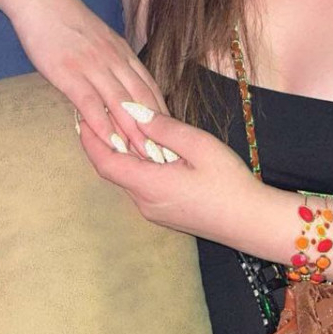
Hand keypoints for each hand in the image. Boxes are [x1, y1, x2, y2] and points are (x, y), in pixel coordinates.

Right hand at [13, 0, 169, 160]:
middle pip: (141, 99)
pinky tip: (108, 143)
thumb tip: (121, 86)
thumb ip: (112, 61)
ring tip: (144, 157)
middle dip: (155, 130)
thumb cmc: (65, 20)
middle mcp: (114, 59)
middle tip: (165, 156)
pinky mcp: (68, 71)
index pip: (150, 88)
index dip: (163, 115)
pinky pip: (89, 101)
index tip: (172, 138)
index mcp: (123, 52)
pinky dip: (101, 124)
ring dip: (134, 133)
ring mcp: (92, 65)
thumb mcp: (99, 38)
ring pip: (121, 103)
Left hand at [77, 107, 263, 246]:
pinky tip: (148, 147)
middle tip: (98, 112)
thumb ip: (164, 128)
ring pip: (128, 177)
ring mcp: (155, 210)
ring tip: (120, 124)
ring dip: (122, 152)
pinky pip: (142, 184)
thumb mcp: (199, 146)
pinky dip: (137, 163)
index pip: (105, 162)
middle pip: (113, 169)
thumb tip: (132, 111)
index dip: (89, 139)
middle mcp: (145, 202)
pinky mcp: (166, 212)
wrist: (252, 222)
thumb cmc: (229, 183)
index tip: (81, 116)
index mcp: (149, 186)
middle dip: (103, 141)